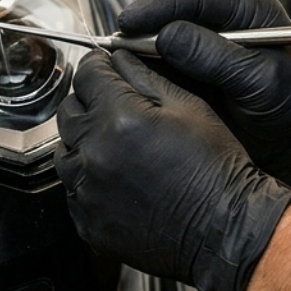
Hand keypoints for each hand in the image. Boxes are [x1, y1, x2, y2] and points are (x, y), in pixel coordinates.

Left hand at [58, 49, 290, 290]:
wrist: (225, 230)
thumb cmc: (216, 170)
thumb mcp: (189, 107)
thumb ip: (144, 76)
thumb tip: (118, 59)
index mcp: (120, 119)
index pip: (87, 74)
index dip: (98, 66)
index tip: (104, 67)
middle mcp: (95, 154)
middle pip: (69, 110)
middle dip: (89, 101)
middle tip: (115, 107)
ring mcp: (87, 191)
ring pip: (65, 150)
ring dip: (84, 141)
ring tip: (119, 147)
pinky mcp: (87, 221)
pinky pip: (73, 189)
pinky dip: (88, 179)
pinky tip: (118, 178)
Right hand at [118, 0, 290, 186]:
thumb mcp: (260, 79)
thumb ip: (216, 56)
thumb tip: (168, 36)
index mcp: (249, 11)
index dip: (160, 6)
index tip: (132, 21)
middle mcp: (226, 24)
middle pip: (174, 13)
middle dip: (144, 27)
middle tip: (116, 44)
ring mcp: (210, 48)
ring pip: (165, 38)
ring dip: (141, 49)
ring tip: (116, 63)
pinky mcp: (198, 72)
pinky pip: (166, 65)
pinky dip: (148, 71)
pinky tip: (131, 80)